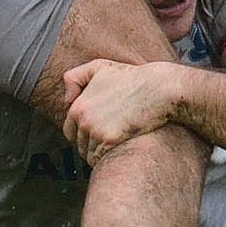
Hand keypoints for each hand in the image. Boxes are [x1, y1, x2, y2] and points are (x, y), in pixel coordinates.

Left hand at [61, 59, 177, 163]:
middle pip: (79, 145)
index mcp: (77, 106)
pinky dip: (107, 158)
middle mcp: (83, 120)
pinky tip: (118, 151)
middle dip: (89, 145)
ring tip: (113, 147)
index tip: (93, 135)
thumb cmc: (131, 77)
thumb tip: (67, 101)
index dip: (80, 135)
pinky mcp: (111, 141)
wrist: (158, 88)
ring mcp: (96, 131)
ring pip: (89, 154)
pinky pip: (101, 159)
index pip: (68, 131)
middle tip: (105, 141)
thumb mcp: (98, 67)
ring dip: (98, 154)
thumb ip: (75, 77)